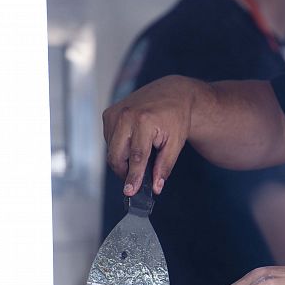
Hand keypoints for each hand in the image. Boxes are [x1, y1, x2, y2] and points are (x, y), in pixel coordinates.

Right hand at [103, 75, 198, 195]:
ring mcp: (114, 113)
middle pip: (117, 156)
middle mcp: (125, 116)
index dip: (133, 176)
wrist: (172, 92)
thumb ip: (165, 166)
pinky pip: (109, 139)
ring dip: (122, 158)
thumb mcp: (176, 142)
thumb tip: (156, 187)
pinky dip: (119, 147)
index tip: (130, 192)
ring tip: (141, 152)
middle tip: (136, 179)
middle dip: (125, 171)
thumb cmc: (176, 117)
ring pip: (111, 150)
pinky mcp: (108, 113)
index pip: (136, 157)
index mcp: (144, 121)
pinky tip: (133, 141)